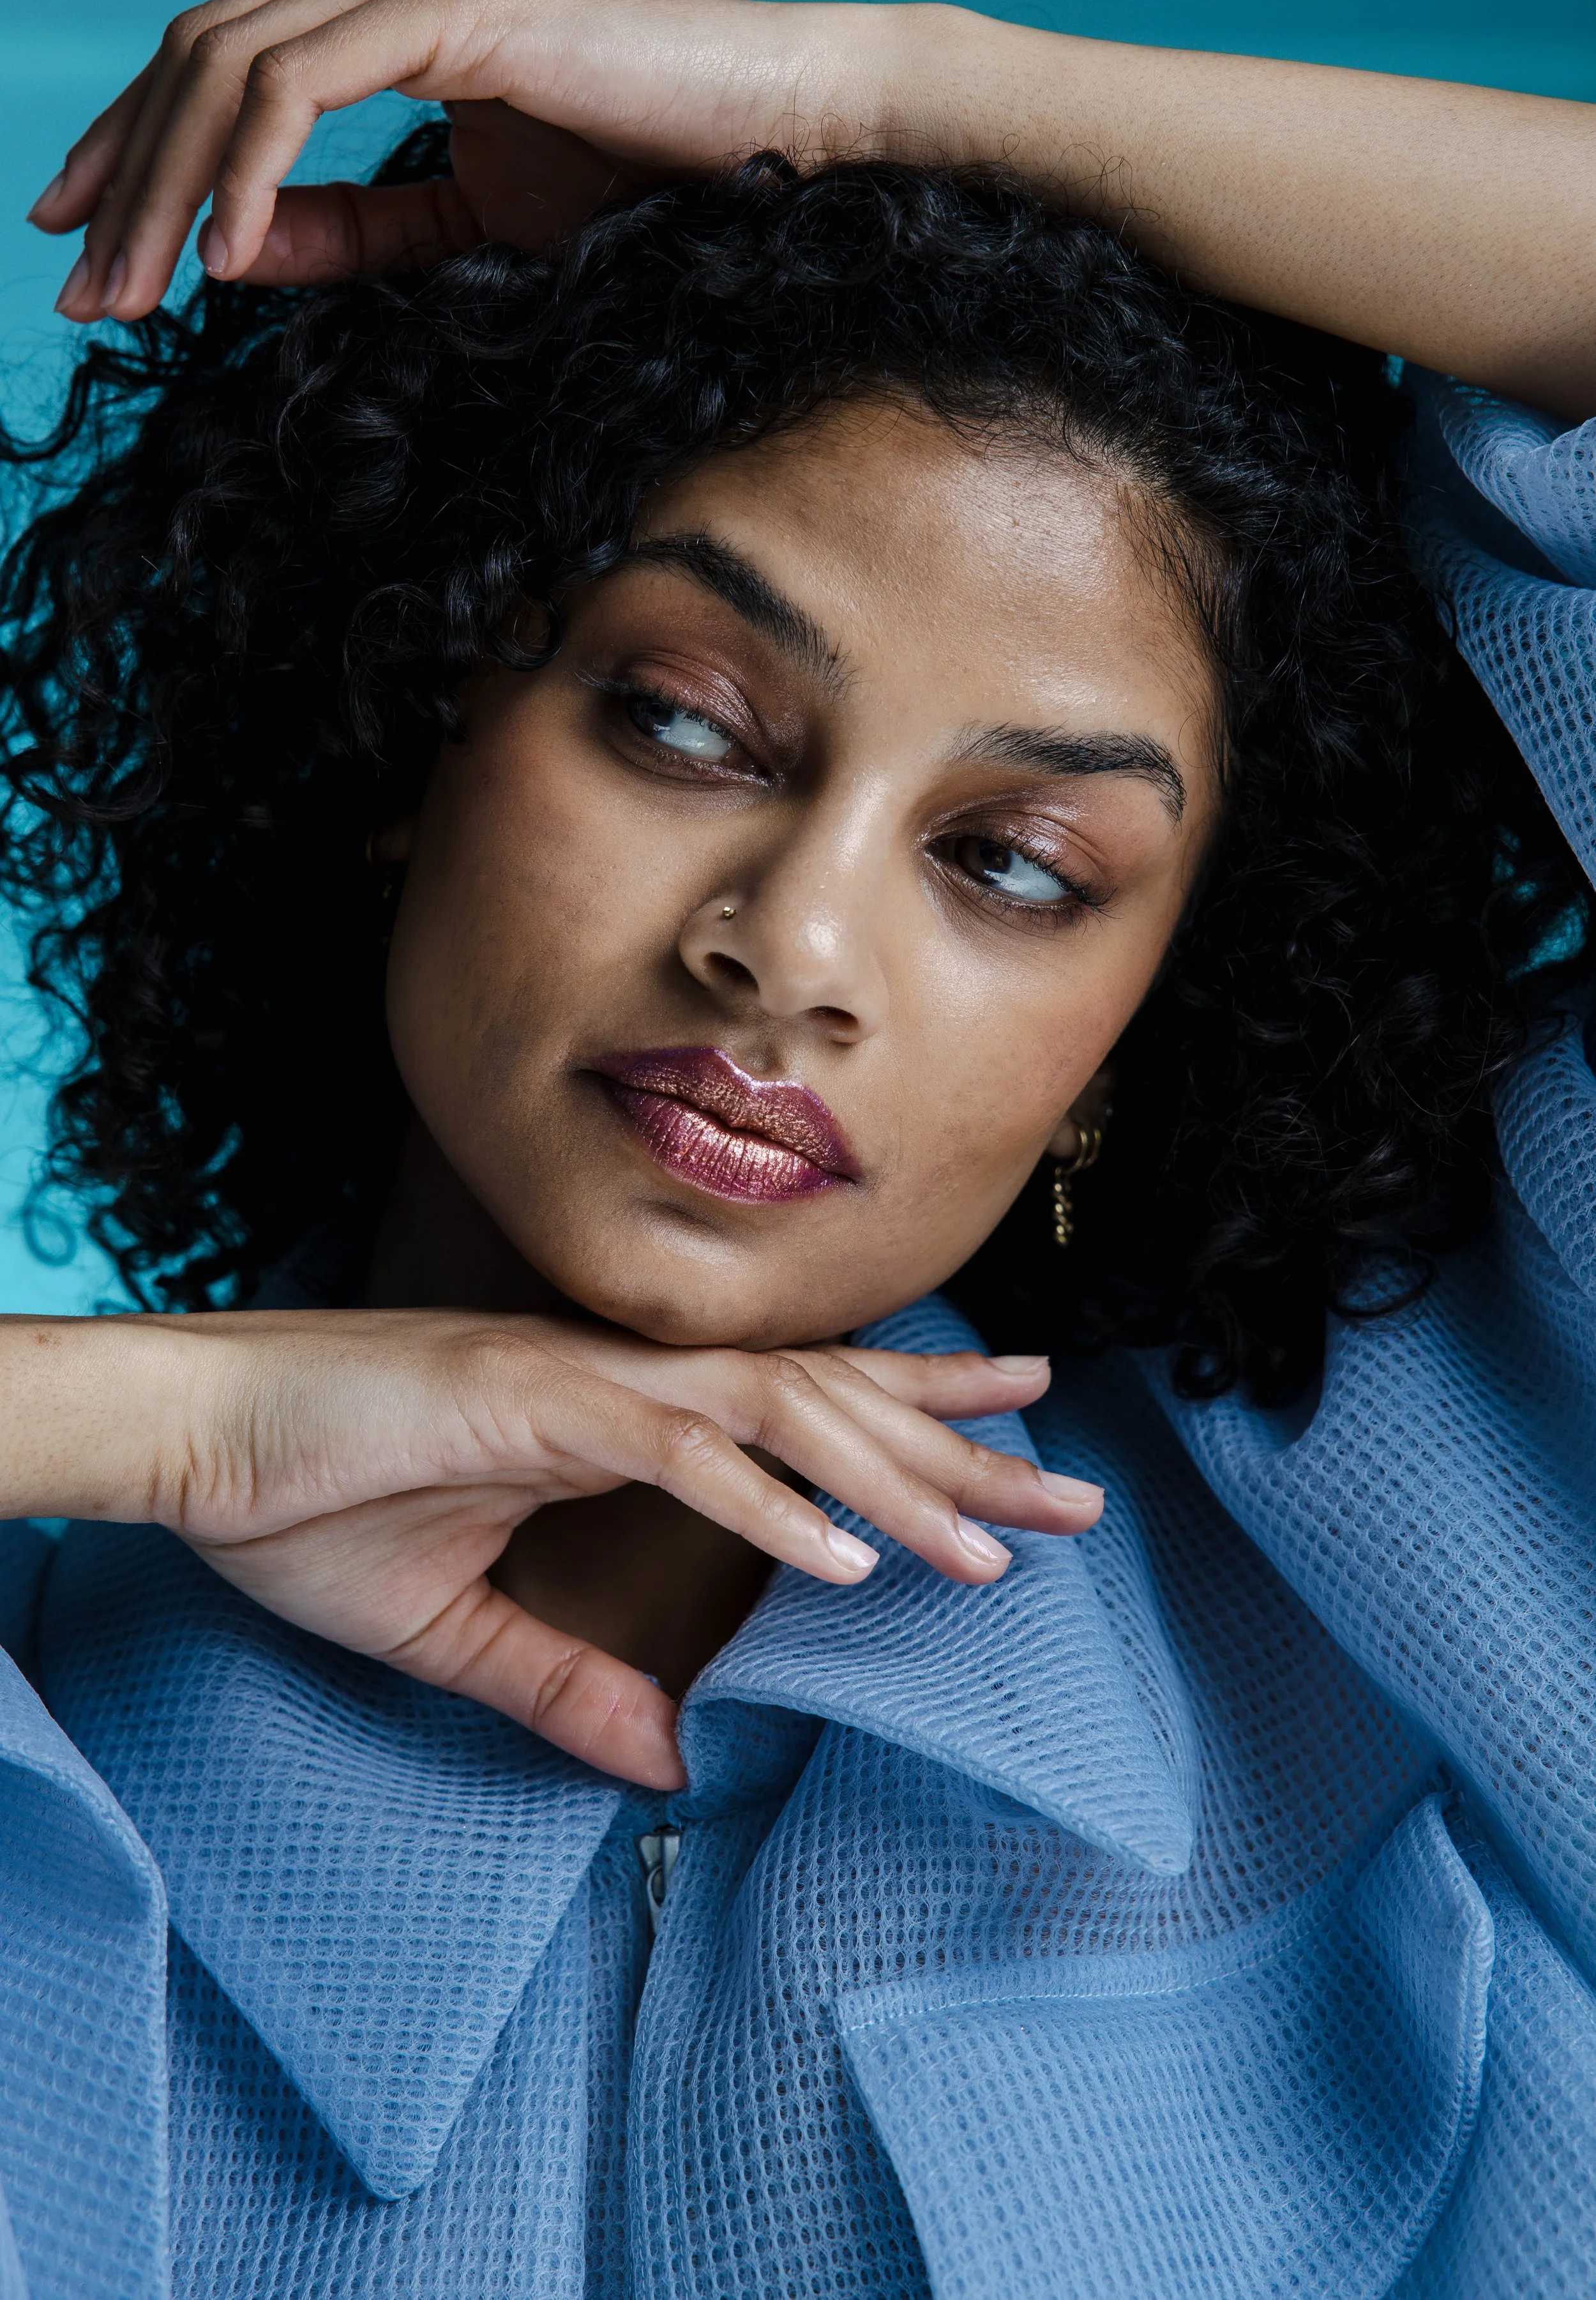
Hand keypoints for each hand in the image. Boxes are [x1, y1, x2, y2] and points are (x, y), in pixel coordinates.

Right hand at [2, 1309, 1097, 1785]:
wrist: (192, 1437)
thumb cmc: (303, 1504)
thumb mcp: (449, 1627)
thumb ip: (564, 1687)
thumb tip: (666, 1764)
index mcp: (617, 1416)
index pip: (797, 1409)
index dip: (912, 1419)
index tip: (1014, 1441)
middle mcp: (625, 1383)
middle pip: (827, 1403)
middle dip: (959, 1446)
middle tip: (1077, 1495)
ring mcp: (583, 1385)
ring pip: (778, 1417)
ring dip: (890, 1481)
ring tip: (994, 1544)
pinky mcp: (529, 1405)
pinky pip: (673, 1454)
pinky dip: (766, 1504)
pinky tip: (845, 1559)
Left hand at [32, 0, 928, 321]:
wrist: (785, 132)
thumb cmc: (653, 175)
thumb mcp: (471, 217)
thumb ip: (356, 225)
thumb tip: (232, 248)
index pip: (226, 57)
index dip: (138, 148)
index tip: (86, 238)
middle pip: (200, 54)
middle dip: (124, 178)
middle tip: (77, 289)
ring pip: (228, 66)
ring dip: (162, 188)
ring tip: (126, 293)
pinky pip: (298, 87)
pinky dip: (246, 174)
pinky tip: (219, 252)